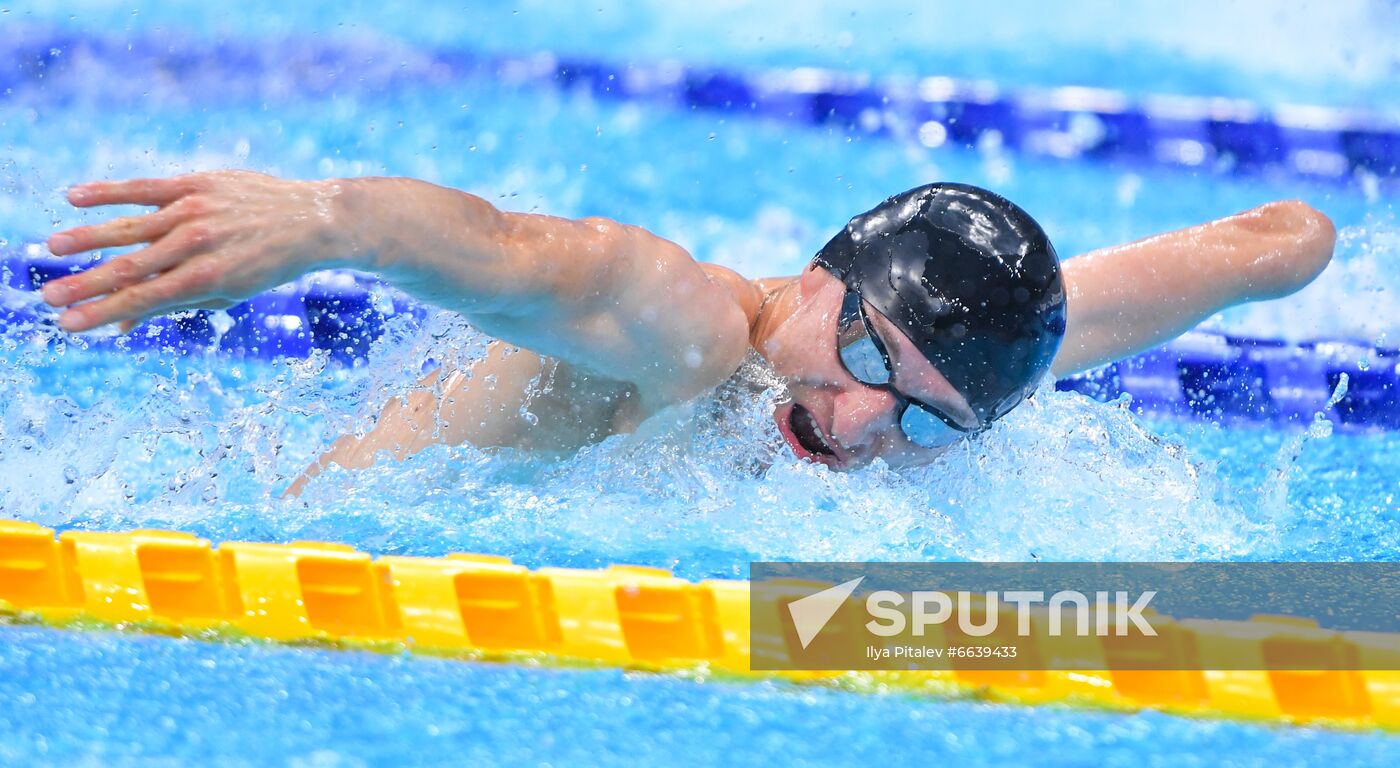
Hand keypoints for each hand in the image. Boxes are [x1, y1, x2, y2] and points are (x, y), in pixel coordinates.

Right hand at [42, 170, 352, 332]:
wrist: (312, 220)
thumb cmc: (267, 265)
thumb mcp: (227, 293)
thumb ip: (174, 304)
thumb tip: (122, 325)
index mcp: (207, 277)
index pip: (142, 298)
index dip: (101, 312)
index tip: (67, 323)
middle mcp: (197, 243)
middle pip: (129, 266)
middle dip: (85, 284)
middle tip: (48, 297)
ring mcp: (195, 210)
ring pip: (129, 226)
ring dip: (87, 238)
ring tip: (53, 248)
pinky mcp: (196, 183)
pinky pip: (144, 187)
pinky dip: (109, 192)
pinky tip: (75, 197)